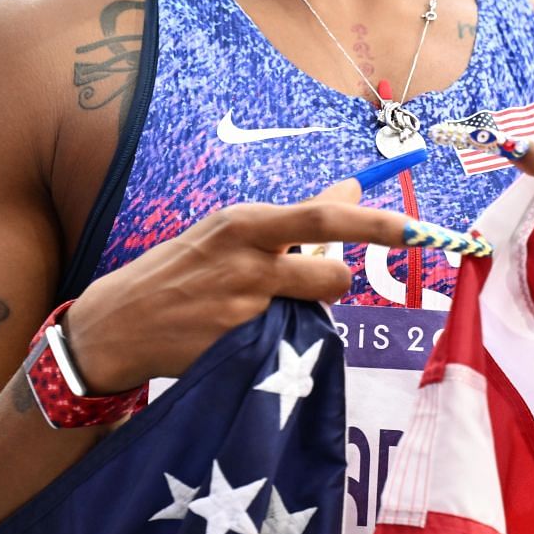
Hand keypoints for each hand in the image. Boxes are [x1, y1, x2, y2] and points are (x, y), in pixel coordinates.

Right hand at [60, 177, 415, 393]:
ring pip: (314, 310)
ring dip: (306, 309)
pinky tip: (242, 333)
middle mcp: (247, 259)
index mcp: (246, 222)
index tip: (413, 228)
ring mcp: (243, 306)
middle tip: (311, 281)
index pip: (323, 217)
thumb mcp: (231, 231)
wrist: (119, 323)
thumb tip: (354, 188)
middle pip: (333, 272)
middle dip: (336, 280)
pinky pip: (288, 341)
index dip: (374, 224)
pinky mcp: (238, 345)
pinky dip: (279, 338)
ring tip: (264, 308)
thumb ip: (294, 217)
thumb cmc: (184, 269)